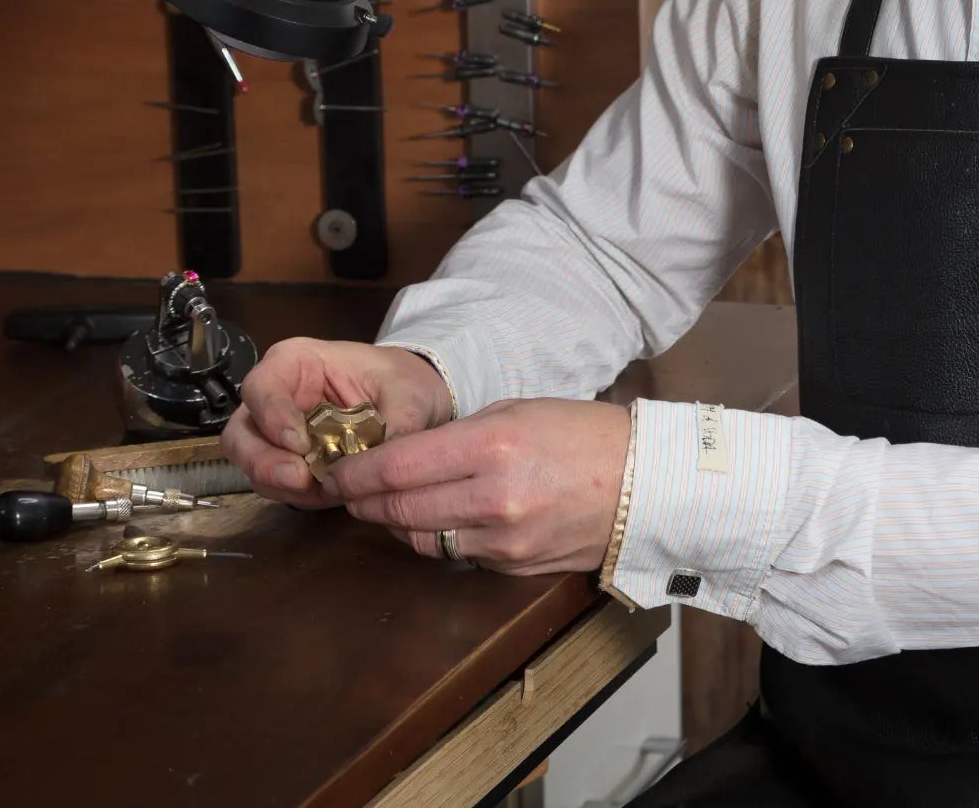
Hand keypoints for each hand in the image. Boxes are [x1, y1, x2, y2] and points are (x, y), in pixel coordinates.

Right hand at [222, 338, 452, 507]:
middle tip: (301, 479)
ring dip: (279, 483)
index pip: (262, 386)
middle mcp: (277, 397)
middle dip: (264, 461)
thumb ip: (397, 423)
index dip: (272, 416)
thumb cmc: (401, 381)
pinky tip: (326, 494)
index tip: (300, 443)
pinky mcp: (288, 463)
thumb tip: (385, 462)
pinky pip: (275, 485)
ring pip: (251, 464)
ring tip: (320, 490)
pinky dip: (295, 495)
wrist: (414, 400)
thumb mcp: (408, 392)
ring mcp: (276, 433)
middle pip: (242, 433)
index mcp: (296, 362)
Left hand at [325, 398, 630, 574]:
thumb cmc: (582, 434)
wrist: (643, 482)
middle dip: (365, 501)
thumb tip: (406, 455)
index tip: (335, 470)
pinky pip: (456, 555)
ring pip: (421, 540)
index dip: (357, 473)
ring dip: (396, 524)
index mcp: (492, 448)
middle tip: (349, 490)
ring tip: (386, 505)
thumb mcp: (517, 411)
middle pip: (399, 510)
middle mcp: (493, 500)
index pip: (398, 469)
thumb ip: (459, 435)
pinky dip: (439, 538)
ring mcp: (503, 541)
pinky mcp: (512, 568)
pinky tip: (439, 519)